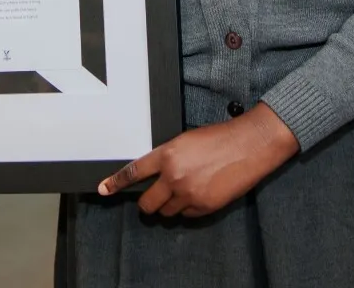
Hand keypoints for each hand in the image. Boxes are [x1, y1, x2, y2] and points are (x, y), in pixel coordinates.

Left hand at [97, 104, 298, 217]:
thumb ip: (169, 158)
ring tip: (186, 191)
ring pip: (166, 212)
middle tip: (155, 198)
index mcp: (167, 154)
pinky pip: (186, 216)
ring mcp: (188, 193)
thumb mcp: (187, 140)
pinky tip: (201, 193)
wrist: (249, 145)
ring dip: (171, 206)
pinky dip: (189, 209)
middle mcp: (174, 175)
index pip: (134, 172)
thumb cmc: (221, 138)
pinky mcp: (203, 206)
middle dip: (149, 203)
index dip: (116, 183)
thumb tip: (157, 175)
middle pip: (147, 203)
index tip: (104, 189)